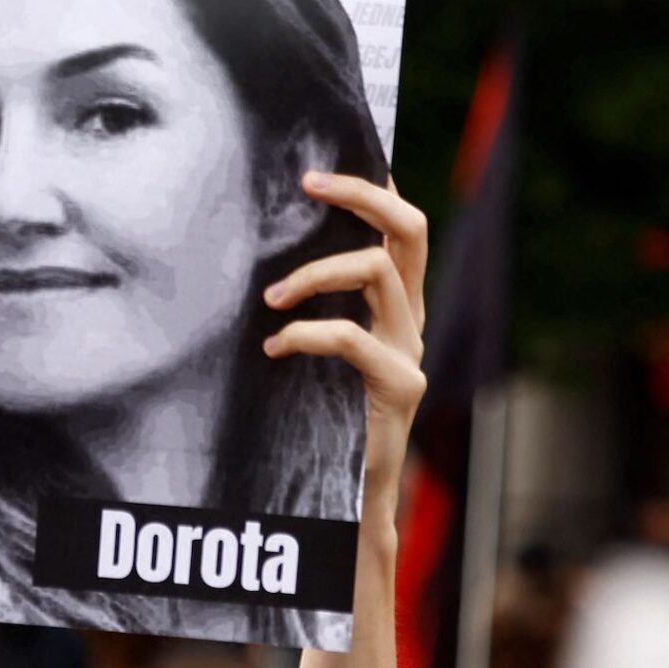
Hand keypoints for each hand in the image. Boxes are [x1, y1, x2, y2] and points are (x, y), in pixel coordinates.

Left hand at [262, 173, 427, 518]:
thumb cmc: (317, 426)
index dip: (375, 188)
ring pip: (378, 270)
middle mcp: (412, 320)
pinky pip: (351, 337)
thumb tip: (256, 264)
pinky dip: (306, 334)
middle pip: (410, 228)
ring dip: (316, 272)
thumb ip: (305, 311)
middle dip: (361, 194)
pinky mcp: (399, 387)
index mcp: (397, 307)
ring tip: (270, 296)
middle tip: (307, 183)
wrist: (348, 502)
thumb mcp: (310, 356)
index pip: (401, 227)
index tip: (324, 165)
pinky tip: (275, 349)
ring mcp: (411, 351)